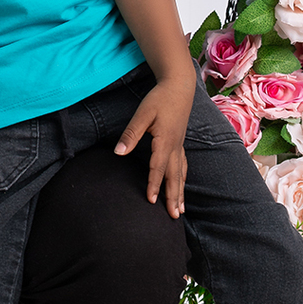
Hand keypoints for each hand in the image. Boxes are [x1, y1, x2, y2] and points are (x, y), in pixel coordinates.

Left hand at [114, 74, 192, 217]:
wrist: (179, 86)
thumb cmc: (160, 99)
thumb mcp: (142, 114)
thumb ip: (130, 134)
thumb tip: (119, 152)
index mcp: (165, 141)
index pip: (158, 168)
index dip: (153, 185)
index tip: (151, 201)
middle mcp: (175, 146)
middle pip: (174, 177)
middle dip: (173, 197)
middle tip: (173, 216)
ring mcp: (179, 145)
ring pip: (181, 174)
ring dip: (180, 192)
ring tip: (180, 210)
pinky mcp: (180, 142)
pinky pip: (183, 166)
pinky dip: (182, 179)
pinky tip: (182, 185)